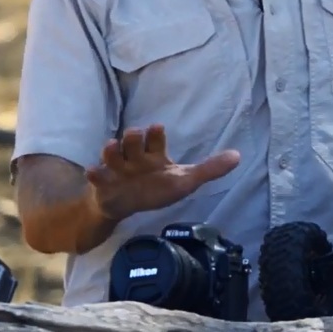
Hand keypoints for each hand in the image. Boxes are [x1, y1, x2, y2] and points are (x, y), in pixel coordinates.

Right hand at [84, 123, 239, 221]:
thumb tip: (238, 156)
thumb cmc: (156, 187)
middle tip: (135, 135)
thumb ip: (209, 169)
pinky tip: (94, 172)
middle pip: (132, 140)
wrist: (125, 203)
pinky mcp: (104, 183)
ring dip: (112, 149)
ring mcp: (118, 169)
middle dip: (133, 137)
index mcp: (154, 154)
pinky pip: (96, 176)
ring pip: (112, 153)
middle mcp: (135, 157)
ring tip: (112, 145)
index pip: (155, 137)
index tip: (158, 128)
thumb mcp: (185, 181)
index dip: (156, 133)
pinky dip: (95, 174)